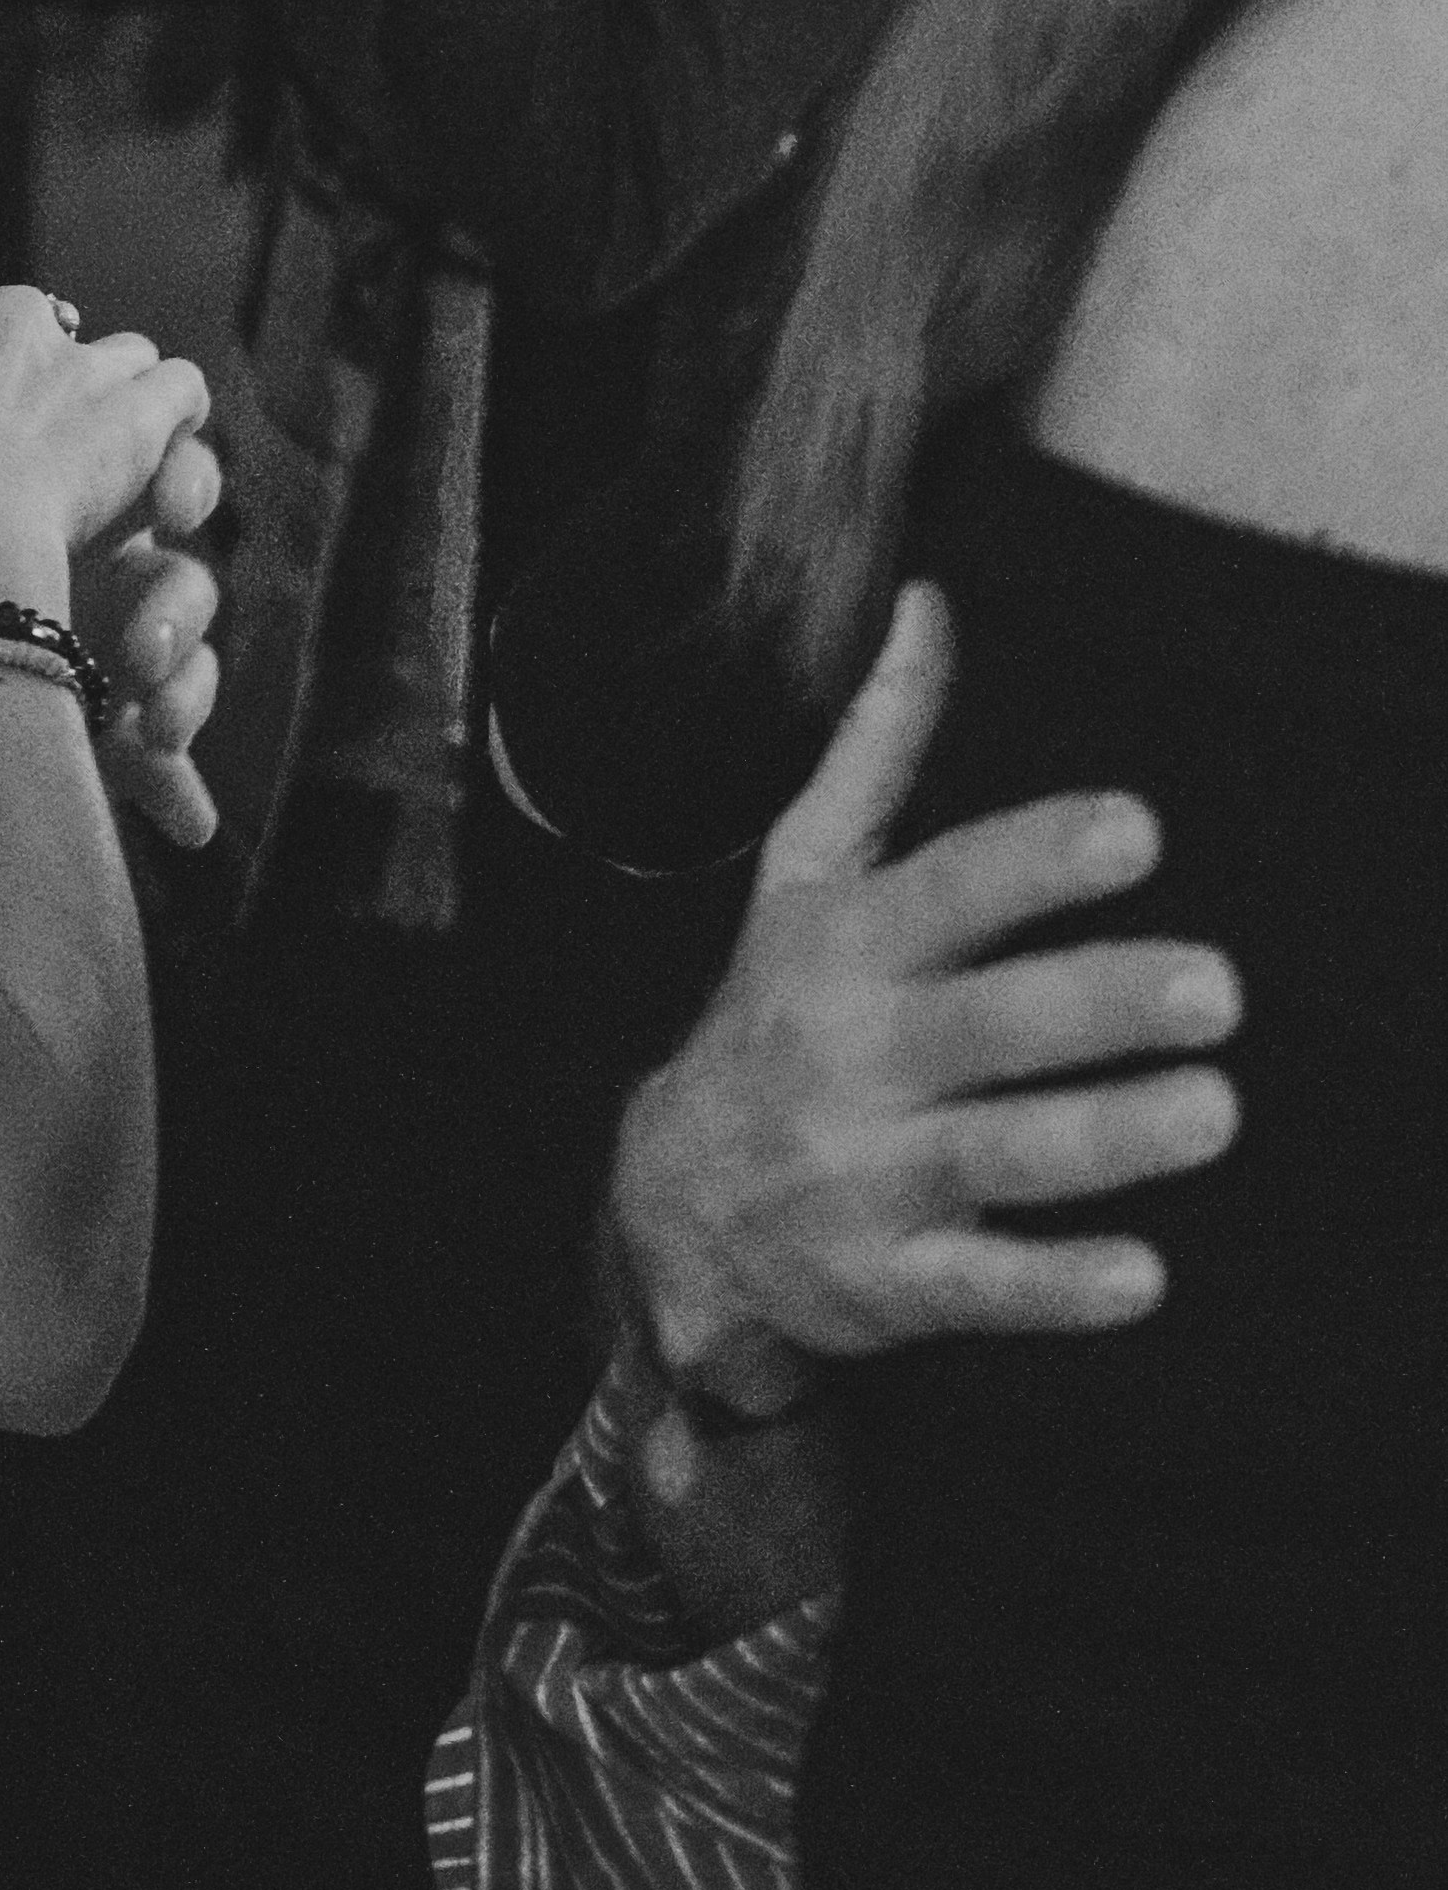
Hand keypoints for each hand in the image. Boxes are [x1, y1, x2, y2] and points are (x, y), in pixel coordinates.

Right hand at [0, 195, 210, 616]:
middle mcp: (16, 310)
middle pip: (28, 337)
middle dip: (17, 389)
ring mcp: (82, 361)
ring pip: (108, 359)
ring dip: (96, 401)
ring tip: (70, 466)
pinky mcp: (137, 414)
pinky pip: (178, 390)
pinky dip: (171, 416)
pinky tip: (149, 456)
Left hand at [80, 463, 221, 850]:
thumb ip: (63, 464)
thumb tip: (162, 402)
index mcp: (85, 514)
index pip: (173, 483)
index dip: (187, 485)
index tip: (173, 504)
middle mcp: (110, 588)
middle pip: (186, 584)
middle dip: (177, 611)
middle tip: (144, 644)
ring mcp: (119, 666)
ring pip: (187, 671)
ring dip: (181, 698)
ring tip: (154, 728)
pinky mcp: (120, 739)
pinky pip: (168, 766)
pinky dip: (175, 792)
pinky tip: (187, 824)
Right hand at [613, 585, 1240, 1419]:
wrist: (673, 1210)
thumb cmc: (774, 1016)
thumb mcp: (800, 879)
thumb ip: (875, 748)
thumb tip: (928, 601)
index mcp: (844, 946)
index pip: (946, 889)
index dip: (1035, 860)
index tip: (1134, 829)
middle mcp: (854, 1055)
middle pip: (985, 1022)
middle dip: (1097, 1002)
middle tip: (1217, 986)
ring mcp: (867, 1173)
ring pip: (994, 1154)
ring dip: (1103, 1136)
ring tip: (1211, 1111)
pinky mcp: (889, 1280)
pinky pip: (977, 1287)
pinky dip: (1055, 1288)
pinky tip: (1142, 1277)